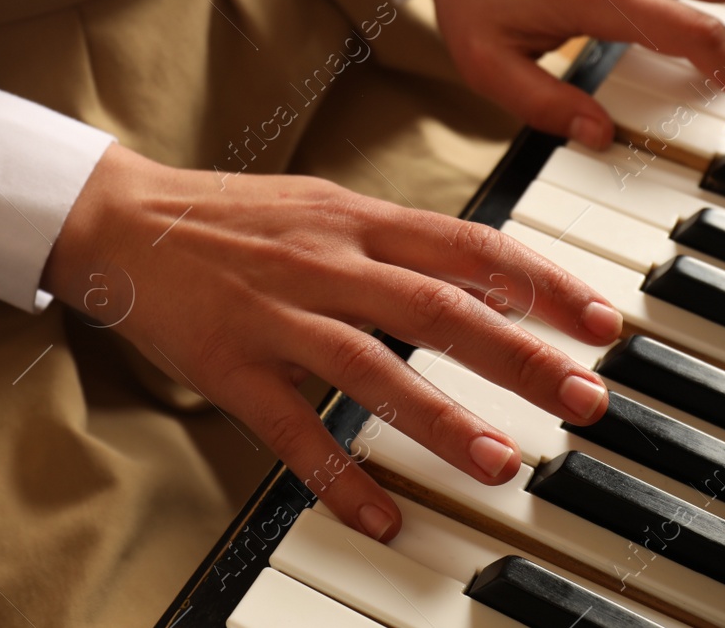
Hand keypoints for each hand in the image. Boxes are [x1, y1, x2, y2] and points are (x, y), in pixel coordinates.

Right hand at [43, 144, 623, 540]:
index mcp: (356, 219)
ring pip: (372, 369)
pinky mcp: (231, 365)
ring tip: (500, 463)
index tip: (601, 322)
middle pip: (438, 307)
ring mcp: (277, 315)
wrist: (123, 218)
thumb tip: (481, 267)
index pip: (469, 246)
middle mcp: (326, 262)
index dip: (542, 284)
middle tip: (586, 399)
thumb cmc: (231, 216)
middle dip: (520, 355)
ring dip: (442, 420)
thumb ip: (396, 238)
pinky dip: (337, 478)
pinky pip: (291, 431)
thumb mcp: (323, 205)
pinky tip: (380, 519)